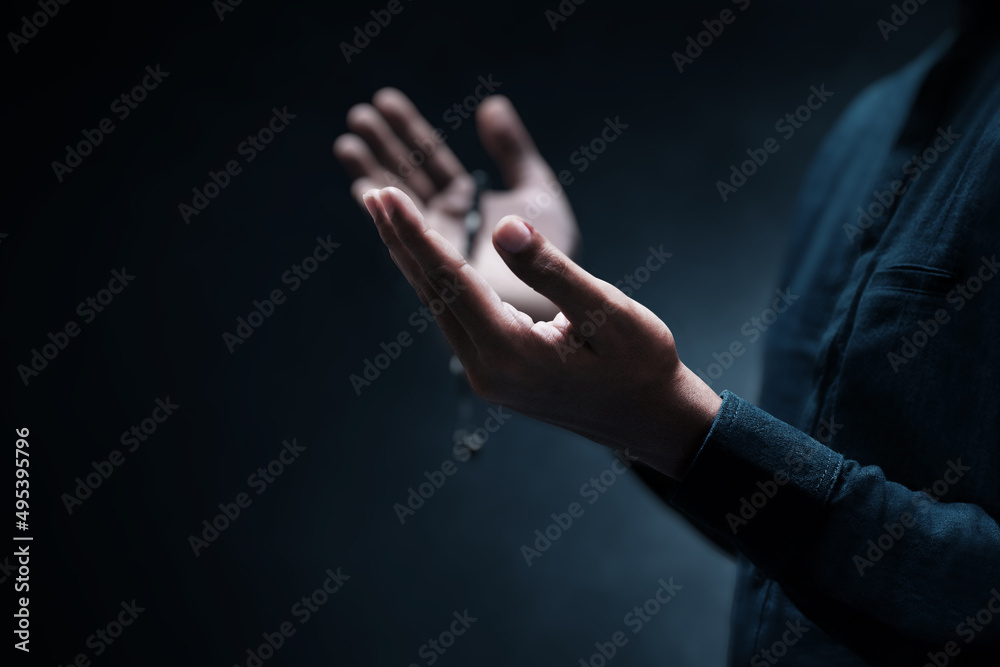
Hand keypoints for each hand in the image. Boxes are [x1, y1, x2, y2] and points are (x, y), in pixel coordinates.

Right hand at [334, 88, 578, 319]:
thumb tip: (489, 105)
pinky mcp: (436, 266)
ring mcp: (439, 244)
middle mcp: (448, 221)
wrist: (560, 298)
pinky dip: (385, 215)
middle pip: (408, 177)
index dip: (409, 130)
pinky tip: (364, 191)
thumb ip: (512, 149)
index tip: (385, 100)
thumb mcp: (536, 188)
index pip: (432, 160)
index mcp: (468, 200)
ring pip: (400, 202)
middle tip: (358, 114)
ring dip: (373, 173)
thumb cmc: (553, 249)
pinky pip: (406, 236)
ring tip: (346, 144)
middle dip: (384, 148)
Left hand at [362, 186, 721, 479]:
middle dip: (402, 242)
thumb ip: (552, 270)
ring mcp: (486, 377)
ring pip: (438, 308)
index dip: (416, 235)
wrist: (650, 421)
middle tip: (374, 194)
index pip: (450, 283)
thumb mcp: (608, 312)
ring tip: (389, 218)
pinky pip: (454, 320)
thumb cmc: (640, 364)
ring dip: (414, 261)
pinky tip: (428, 259)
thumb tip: (502, 226)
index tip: (386, 196)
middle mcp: (486, 370)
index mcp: (511, 353)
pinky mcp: (493, 374)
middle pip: (431, 295)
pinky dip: (437, 283)